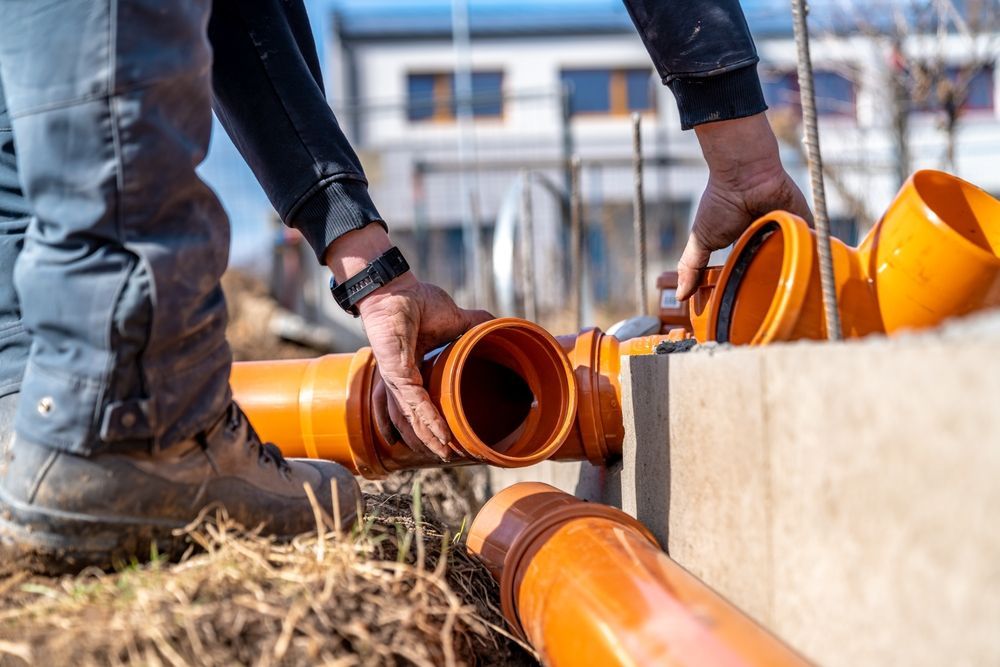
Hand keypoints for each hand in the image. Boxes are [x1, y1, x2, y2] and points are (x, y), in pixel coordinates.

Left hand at [325, 224, 491, 458]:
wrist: (395, 288)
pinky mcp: (395, 371)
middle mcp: (402, 381)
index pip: (423, 405)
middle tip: (450, 457)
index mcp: (414, 371)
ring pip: (413, 417)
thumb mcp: (456, 320)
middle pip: (414, 419)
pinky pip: (413, 401)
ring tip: (445, 454)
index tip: (453, 439)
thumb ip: (477, 326)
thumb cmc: (416, 301)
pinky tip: (440, 435)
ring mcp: (397, 378)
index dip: (436, 423)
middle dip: (430, 440)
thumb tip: (503, 327)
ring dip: (429, 438)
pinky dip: (427, 420)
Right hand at [678, 113, 812, 300]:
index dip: (746, 286)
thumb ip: (692, 267)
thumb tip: (679, 297)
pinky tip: (818, 277)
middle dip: (772, 286)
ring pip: (795, 260)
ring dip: (795, 274)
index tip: (743, 309)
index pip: (747, 270)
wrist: (745, 175)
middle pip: (773, 268)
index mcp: (743, 243)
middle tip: (771, 310)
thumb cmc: (720, 203)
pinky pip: (815, 244)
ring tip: (793, 297)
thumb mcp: (701, 240)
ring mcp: (787, 231)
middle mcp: (766, 238)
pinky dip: (817, 258)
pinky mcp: (805, 223)